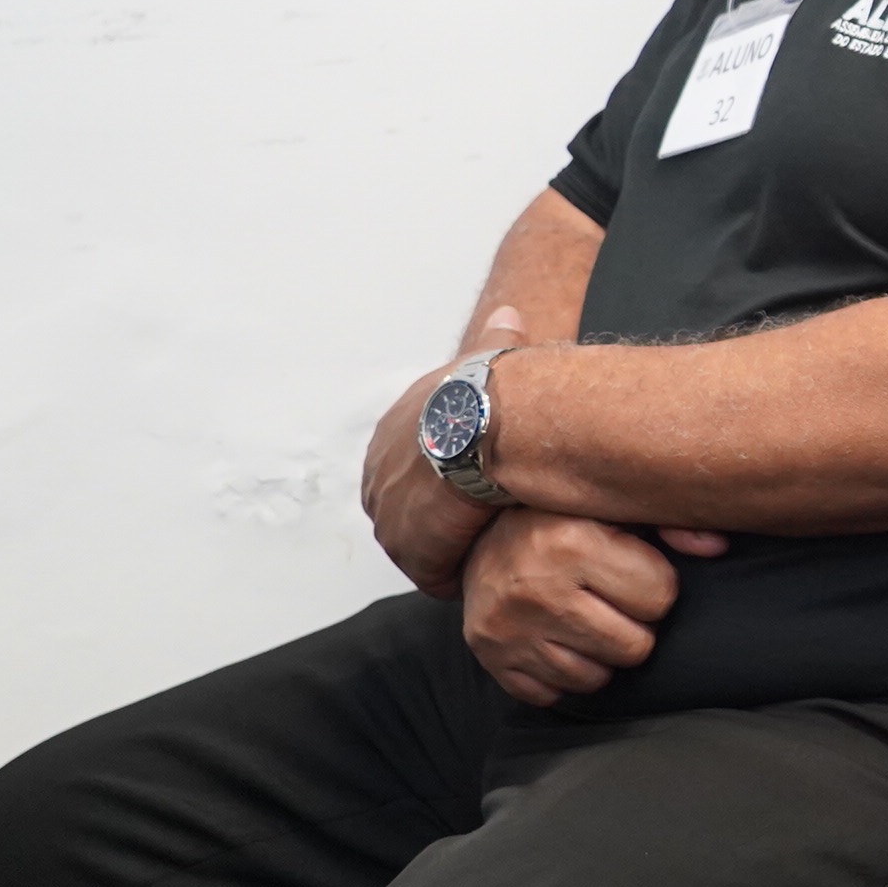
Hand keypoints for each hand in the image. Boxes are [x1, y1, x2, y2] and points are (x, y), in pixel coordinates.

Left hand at [362, 305, 530, 592]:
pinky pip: (434, 573)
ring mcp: (390, 515)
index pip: (411, 464)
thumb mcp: (490, 354)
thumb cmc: (499, 388)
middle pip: (408, 507)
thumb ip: (494, 339)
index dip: (444, 477)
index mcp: (392, 430)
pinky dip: (457, 573)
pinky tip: (485, 566)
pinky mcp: (411, 548)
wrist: (495, 421)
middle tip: (482, 523)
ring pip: (420, 544)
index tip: (476, 483)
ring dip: (449, 549)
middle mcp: (378, 473)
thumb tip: (508, 313)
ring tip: (487, 549)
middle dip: (439, 519)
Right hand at [458, 508, 716, 704]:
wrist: (473, 536)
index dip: (655, 588)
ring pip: (595, 678)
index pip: (659, 598)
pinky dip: (562, 674)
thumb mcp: (613, 506)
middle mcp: (536, 589)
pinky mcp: (490, 659)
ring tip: (587, 619)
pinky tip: (558, 640)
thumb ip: (672, 523)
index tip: (635, 574)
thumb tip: (716, 547)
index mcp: (572, 543)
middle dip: (633, 628)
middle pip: (634, 648)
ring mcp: (508, 630)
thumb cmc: (560, 520)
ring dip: (600, 655)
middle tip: (613, 603)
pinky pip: (552, 694)